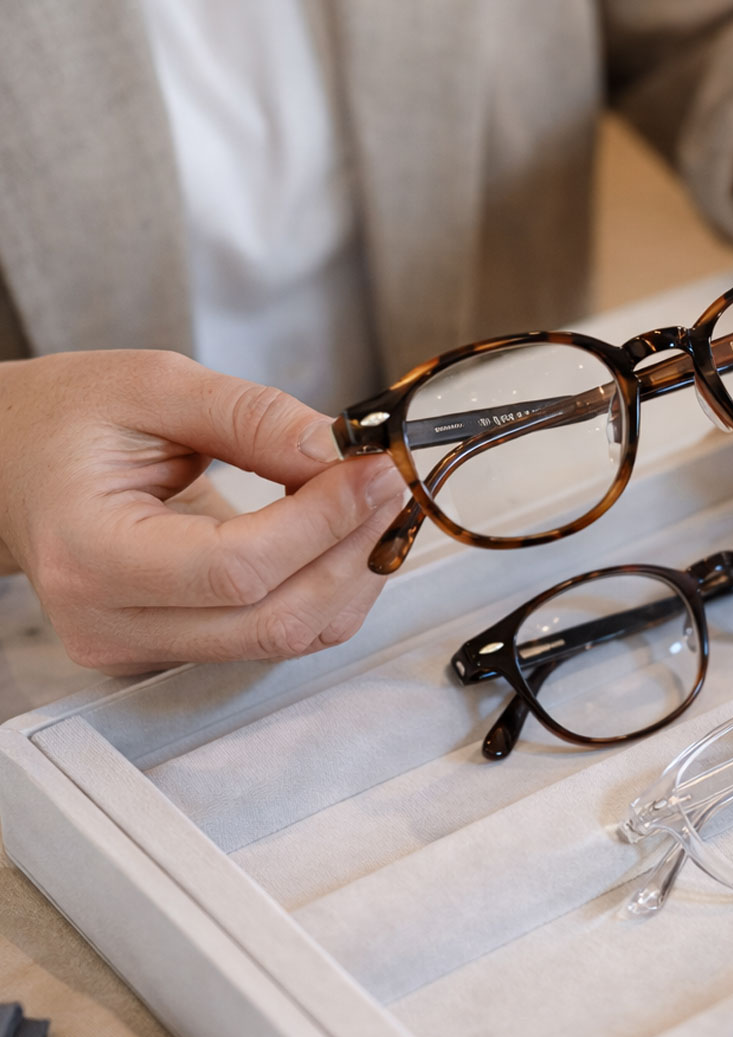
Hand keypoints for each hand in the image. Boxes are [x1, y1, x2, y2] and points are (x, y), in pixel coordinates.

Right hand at [0, 350, 408, 673]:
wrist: (15, 465)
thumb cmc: (67, 421)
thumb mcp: (156, 387)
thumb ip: (254, 417)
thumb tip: (340, 450)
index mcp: (90, 554)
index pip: (238, 567)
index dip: (325, 521)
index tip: (376, 470)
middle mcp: (112, 623)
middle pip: (275, 618)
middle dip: (355, 550)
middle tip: (391, 484)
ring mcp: (143, 648)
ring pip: (288, 638)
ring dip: (353, 574)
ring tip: (376, 504)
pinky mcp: (176, 649)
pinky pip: (275, 635)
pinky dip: (328, 588)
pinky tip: (345, 536)